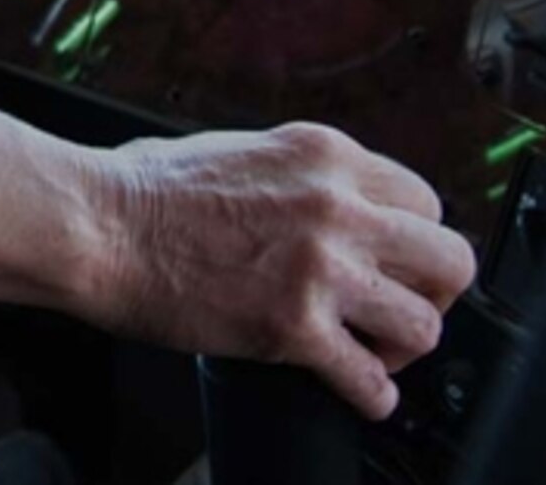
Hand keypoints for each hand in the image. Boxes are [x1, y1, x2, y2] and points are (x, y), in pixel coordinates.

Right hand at [83, 122, 477, 420]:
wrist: (95, 224)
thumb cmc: (142, 189)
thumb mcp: (239, 150)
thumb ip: (298, 177)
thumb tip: (321, 205)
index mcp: (323, 154)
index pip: (425, 202)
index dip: (413, 242)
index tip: (393, 263)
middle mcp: (335, 206)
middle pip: (450, 259)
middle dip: (431, 293)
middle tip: (397, 310)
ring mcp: (320, 268)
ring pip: (425, 324)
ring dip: (402, 346)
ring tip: (371, 351)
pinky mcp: (295, 327)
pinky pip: (372, 381)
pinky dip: (370, 395)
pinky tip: (351, 389)